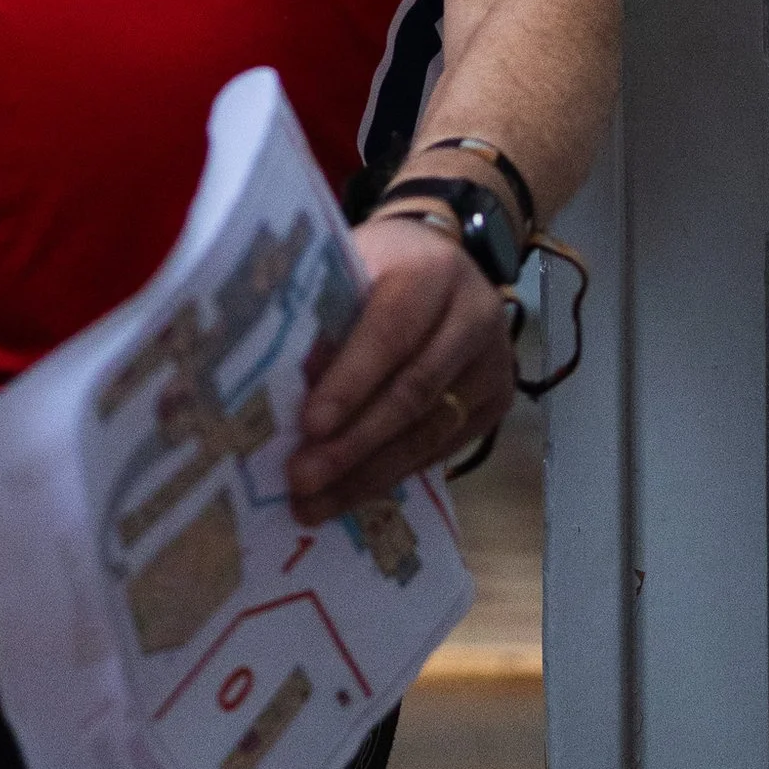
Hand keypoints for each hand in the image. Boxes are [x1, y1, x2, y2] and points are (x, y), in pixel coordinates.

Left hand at [288, 214, 514, 519]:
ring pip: (429, 433)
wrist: (442, 264)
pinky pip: (439, 450)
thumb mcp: (348, 267)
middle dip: (353, 444)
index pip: (391, 334)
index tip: (308, 426)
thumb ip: (322, 318)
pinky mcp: (494, 405)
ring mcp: (493, 366)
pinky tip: (347, 495)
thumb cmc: (379, 266)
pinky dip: (390, 475)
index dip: (350, 383)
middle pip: (413, 393)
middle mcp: (475, 319)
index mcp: (433, 272)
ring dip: (367, 475)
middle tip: (301, 479)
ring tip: (313, 504)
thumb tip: (274, 389)